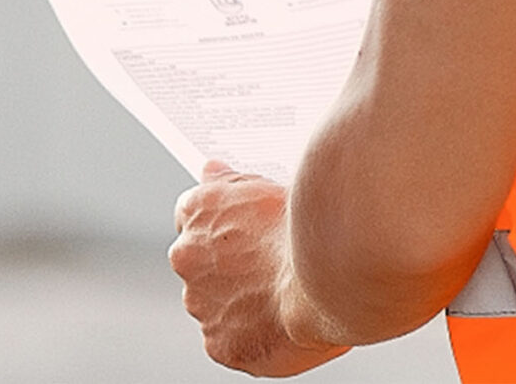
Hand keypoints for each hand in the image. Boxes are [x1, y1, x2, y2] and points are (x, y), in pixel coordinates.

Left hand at [170, 162, 352, 376]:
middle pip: (201, 263)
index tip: (241, 232)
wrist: (327, 276)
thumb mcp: (267, 183)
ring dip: (241, 302)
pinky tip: (282, 321)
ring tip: (285, 295)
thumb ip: (230, 181)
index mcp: (197, 213)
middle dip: (230, 267)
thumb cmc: (307, 226)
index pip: (191, 216)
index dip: (220, 225)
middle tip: (273, 266)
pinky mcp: (220, 344)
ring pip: (216, 304)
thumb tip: (210, 170)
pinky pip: (231, 341)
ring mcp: (201, 304)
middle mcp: (188, 258)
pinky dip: (253, 336)